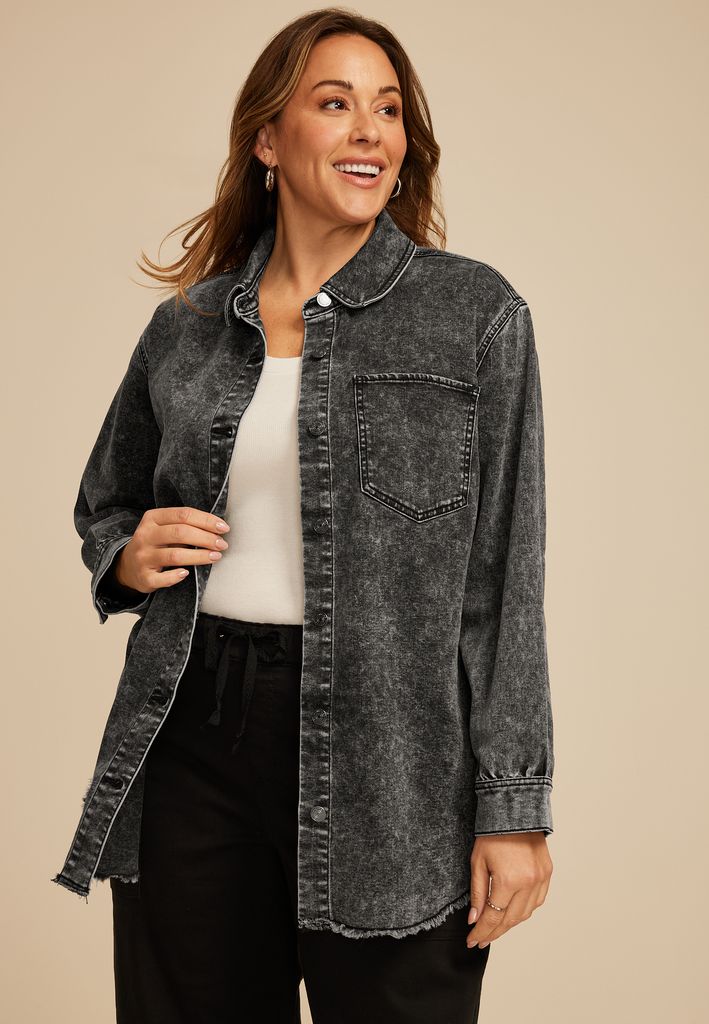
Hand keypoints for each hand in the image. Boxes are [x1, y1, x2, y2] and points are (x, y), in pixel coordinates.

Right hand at [112, 507, 230, 594]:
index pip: (183, 514)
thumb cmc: (156, 543)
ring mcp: (143, 557)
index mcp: (152, 518)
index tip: (224, 528)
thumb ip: (185, 525)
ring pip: (175, 555)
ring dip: (199, 557)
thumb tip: (218, 528)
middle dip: (206, 538)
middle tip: (222, 544)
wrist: (127, 566)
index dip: (206, 520)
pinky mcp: (144, 577)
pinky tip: (187, 574)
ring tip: (216, 557)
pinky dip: (176, 576)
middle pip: (180, 533)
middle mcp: (145, 536)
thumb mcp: (163, 527)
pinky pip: (162, 578)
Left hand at [466, 833, 552, 948]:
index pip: (493, 916)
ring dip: (509, 924)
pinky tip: (513, 914)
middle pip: (510, 920)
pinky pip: (537, 902)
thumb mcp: (477, 862)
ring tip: (495, 929)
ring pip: (525, 914)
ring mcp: (540, 879)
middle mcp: (528, 883)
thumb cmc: (493, 833)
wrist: (515, 812)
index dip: (482, 931)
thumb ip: (478, 893)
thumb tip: (475, 919)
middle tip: (481, 939)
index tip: (472, 940)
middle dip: (494, 932)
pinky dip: (524, 911)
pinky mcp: (547, 874)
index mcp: (508, 880)